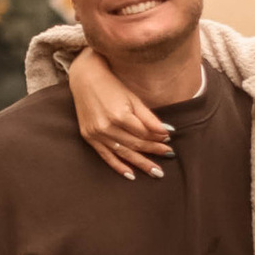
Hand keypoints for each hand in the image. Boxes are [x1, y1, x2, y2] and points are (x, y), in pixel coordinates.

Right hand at [66, 45, 173, 180]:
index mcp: (119, 115)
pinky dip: (118, 166)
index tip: (169, 140)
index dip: (158, 137)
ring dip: (141, 163)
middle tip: (168, 156)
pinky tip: (131, 175)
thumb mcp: (133, 98)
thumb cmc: (111, 86)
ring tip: (156, 172)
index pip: (144, 133)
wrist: (85, 79)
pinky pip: (105, 156)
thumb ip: (149, 117)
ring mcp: (96, 134)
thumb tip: (167, 132)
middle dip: (153, 151)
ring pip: (123, 152)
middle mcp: (107, 127)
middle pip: (135, 144)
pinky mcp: (89, 137)